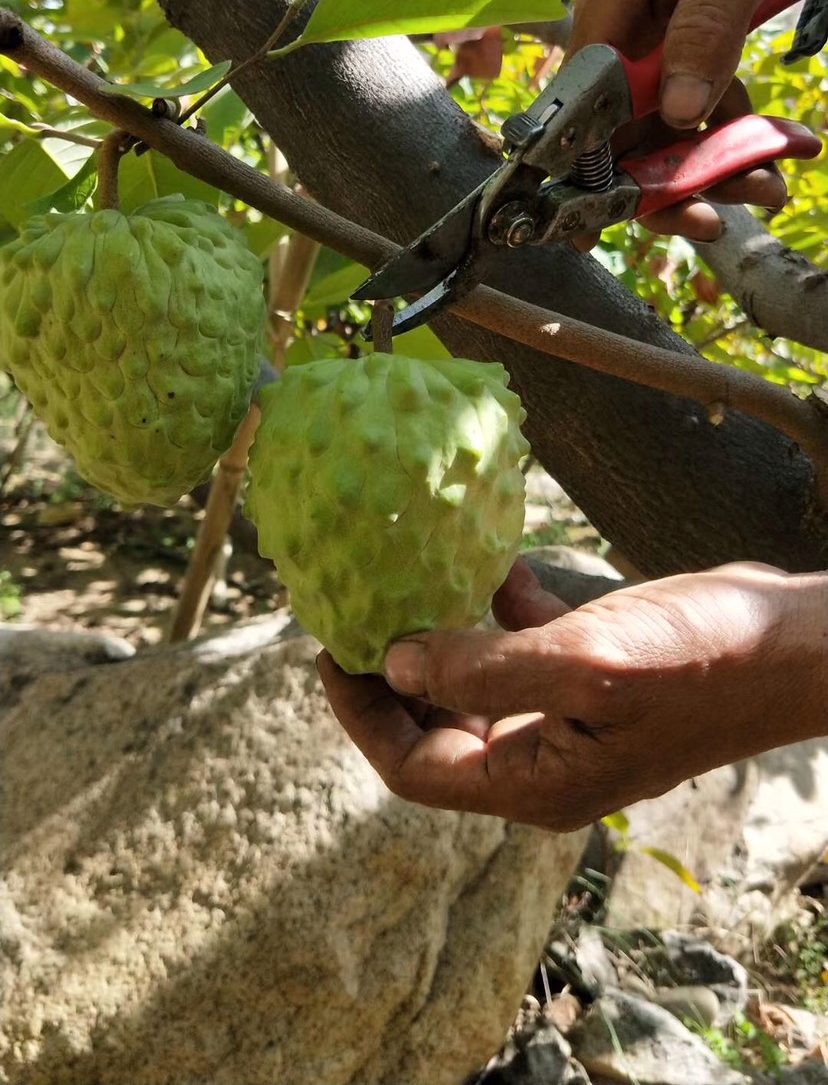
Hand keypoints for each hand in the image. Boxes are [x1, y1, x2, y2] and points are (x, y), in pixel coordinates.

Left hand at [318, 560, 827, 830]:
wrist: (795, 645)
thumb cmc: (701, 659)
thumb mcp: (585, 664)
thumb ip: (484, 669)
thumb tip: (397, 663)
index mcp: (534, 781)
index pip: (414, 766)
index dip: (361, 712)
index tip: (330, 645)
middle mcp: (544, 759)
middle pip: (434, 728)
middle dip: (388, 674)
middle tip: (352, 607)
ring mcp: (571, 717)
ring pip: (474, 684)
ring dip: (437, 636)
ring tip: (398, 576)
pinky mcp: (595, 674)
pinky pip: (523, 647)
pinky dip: (497, 608)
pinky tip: (488, 559)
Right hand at [569, 0, 827, 240]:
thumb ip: (706, 26)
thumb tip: (676, 112)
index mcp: (610, 6)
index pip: (584, 108)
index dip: (593, 172)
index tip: (617, 221)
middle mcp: (622, 34)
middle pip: (625, 134)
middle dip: (672, 182)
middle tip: (723, 215)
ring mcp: (656, 46)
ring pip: (668, 133)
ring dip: (718, 167)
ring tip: (773, 184)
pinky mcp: (691, 52)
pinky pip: (706, 110)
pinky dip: (744, 136)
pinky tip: (787, 147)